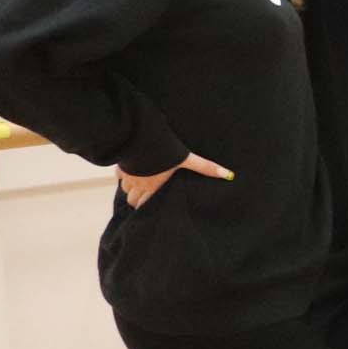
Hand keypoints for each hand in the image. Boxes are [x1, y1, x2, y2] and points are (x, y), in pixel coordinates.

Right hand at [117, 153, 231, 207]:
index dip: (146, 208)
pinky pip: (119, 174)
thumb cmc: (165, 153)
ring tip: (139, 185)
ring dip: (130, 188)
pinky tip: (131, 170)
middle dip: (137, 200)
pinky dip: (123, 174)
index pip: (144, 205)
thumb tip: (228, 174)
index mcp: (153, 187)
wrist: (142, 139)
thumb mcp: (188, 160)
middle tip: (144, 198)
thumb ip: (206, 167)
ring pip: (124, 188)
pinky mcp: (121, 165)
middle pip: (132, 200)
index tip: (150, 209)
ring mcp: (127, 175)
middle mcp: (138, 184)